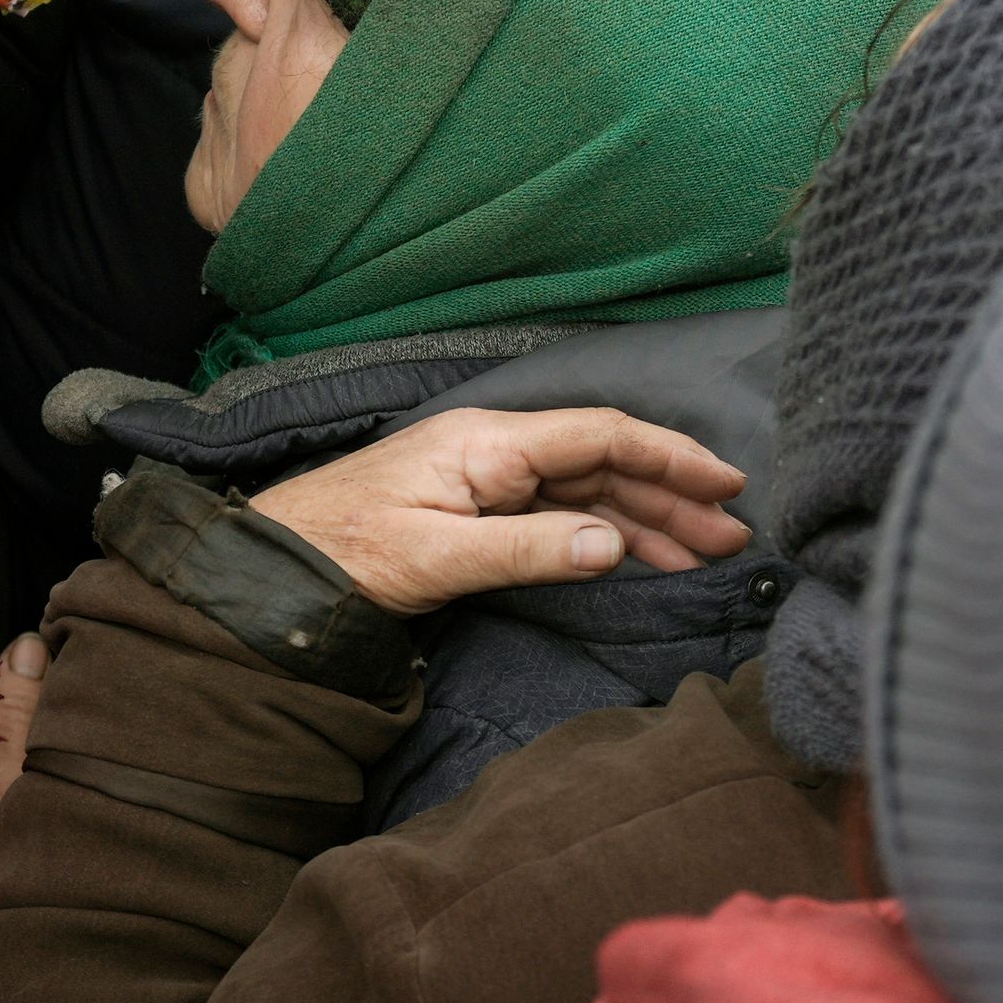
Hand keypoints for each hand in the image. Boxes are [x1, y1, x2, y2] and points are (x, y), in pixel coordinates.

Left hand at [246, 406, 748, 618]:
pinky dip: (604, 534)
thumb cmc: (342, 553)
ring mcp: (487, 478)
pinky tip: (635, 555)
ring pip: (587, 491)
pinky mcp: (476, 508)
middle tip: (730, 538)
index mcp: (490, 444)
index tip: (723, 485)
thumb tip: (613, 544)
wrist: (271, 566)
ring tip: (701, 555)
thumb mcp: (435, 558)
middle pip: (604, 463)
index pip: (601, 436)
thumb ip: (527, 549)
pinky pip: (558, 514)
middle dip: (672, 497)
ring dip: (646, 520)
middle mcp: (496, 450)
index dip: (669, 457)